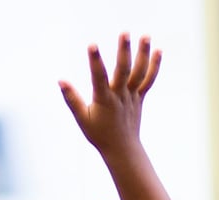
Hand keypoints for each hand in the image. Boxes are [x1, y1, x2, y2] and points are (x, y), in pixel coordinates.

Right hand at [60, 34, 161, 154]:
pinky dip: (154, 66)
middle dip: (124, 51)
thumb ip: (72, 99)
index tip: (92, 45)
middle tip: (124, 32)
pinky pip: (149, 80)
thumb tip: (61, 80)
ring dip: (143, 54)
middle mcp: (120, 96)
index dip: (95, 61)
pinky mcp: (140, 97)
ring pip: (139, 73)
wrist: (122, 149)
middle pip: (123, 71)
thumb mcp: (82, 119)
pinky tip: (158, 50)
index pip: (98, 77)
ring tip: (145, 36)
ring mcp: (132, 96)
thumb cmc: (99, 134)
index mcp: (104, 100)